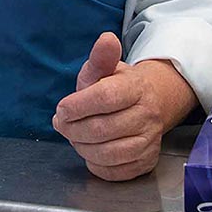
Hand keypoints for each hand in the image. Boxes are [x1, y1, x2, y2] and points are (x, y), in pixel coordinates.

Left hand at [52, 32, 196, 181]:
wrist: (149, 102)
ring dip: (82, 147)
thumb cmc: (117, 85)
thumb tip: (106, 39)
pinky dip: (96, 165)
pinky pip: (117, 172)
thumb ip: (101, 57)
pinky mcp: (147, 161)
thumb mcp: (106, 68)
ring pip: (110, 153)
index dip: (78, 106)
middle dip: (74, 129)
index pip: (105, 98)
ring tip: (73, 136)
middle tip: (61, 124)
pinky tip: (89, 151)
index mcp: (135, 88)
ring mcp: (150, 141)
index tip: (61, 109)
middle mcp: (147, 115)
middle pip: (103, 129)